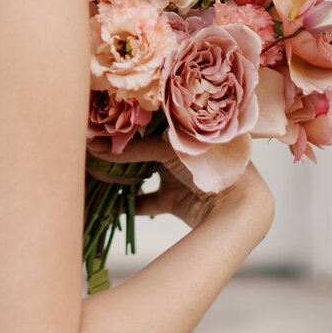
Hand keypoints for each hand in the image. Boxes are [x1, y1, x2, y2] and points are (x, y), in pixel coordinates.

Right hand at [87, 135, 273, 231]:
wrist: (238, 210)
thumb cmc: (209, 167)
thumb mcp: (169, 151)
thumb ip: (134, 148)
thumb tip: (97, 146)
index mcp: (186, 129)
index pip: (150, 121)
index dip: (125, 123)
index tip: (99, 125)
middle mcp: (181, 149)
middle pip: (145, 146)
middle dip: (121, 148)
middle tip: (93, 145)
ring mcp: (178, 176)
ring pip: (144, 172)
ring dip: (123, 173)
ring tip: (97, 170)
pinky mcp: (176, 202)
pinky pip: (148, 201)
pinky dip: (130, 203)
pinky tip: (109, 202)